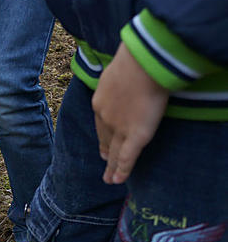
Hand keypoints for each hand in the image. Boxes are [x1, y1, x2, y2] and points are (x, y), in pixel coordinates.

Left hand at [92, 43, 169, 184]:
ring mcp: (119, 128)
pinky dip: (122, 170)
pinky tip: (118, 180)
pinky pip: (127, 157)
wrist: (141, 66)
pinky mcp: (135, 135)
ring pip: (114, 151)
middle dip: (105, 150)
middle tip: (105, 161)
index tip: (103, 142)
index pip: (101, 122)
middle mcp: (105, 117)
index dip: (103, 134)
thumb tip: (126, 75)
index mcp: (100, 101)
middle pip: (105, 138)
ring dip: (112, 166)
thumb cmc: (133, 61)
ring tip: (110, 178)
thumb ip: (118, 79)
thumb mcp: (117, 70)